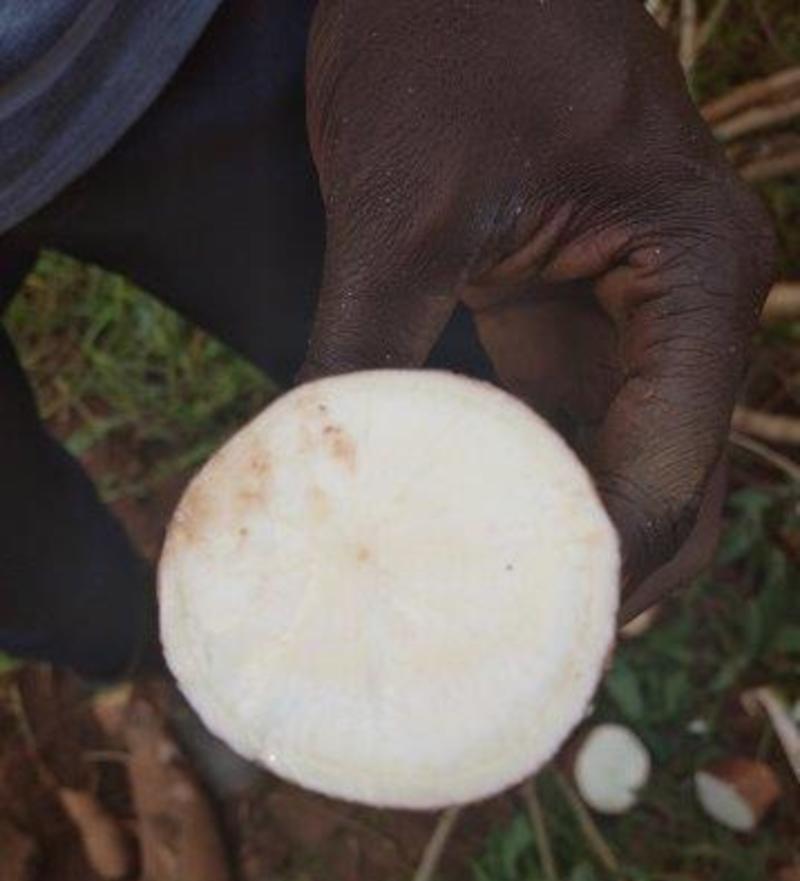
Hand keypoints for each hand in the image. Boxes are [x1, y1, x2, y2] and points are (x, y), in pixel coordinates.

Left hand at [302, 0, 774, 617]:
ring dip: (561, 541)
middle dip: (603, 578)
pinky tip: (460, 525)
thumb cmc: (451, 31)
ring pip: (617, 465)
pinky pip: (561, 424)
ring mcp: (631, 313)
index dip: (603, 571)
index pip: (669, 471)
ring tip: (487, 617)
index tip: (524, 641)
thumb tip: (311, 472)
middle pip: (669, 487)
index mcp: (692, 275)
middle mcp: (682, 305)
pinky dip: (520, 482)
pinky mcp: (568, 311)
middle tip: (517, 657)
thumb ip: (365, 346)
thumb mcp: (402, 205)